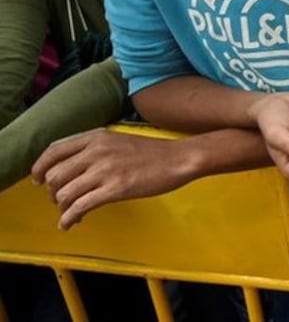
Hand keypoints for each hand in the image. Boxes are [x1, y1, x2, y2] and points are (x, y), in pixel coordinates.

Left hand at [31, 130, 195, 229]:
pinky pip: (80, 207)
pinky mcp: (114, 190)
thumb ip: (94, 149)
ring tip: (70, 213)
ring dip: (62, 207)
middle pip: (54, 175)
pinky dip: (69, 218)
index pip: (53, 151)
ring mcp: (104, 171)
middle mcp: (95, 152)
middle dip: (52, 192)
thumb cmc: (153, 152)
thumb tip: (73, 167)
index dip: (40, 168)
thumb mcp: (118, 140)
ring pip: (64, 193)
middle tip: (61, 200)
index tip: (37, 180)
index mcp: (95, 138)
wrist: (178, 159)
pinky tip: (71, 224)